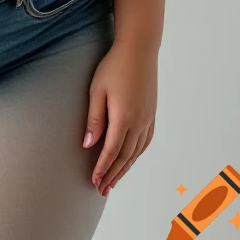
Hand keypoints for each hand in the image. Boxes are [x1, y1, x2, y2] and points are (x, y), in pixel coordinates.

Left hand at [82, 36, 157, 195]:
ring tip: (114, 181)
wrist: (139, 50)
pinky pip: (145, 142)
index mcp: (124, 117)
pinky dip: (136, 155)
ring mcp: (148, 118)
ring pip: (136, 152)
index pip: (111, 151)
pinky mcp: (152, 113)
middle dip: (113, 175)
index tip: (94, 181)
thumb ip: (94, 119)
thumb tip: (88, 145)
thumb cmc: (113, 66)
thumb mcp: (97, 90)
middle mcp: (139, 122)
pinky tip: (130, 160)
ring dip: (125, 168)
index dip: (102, 168)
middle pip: (125, 156)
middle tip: (102, 190)